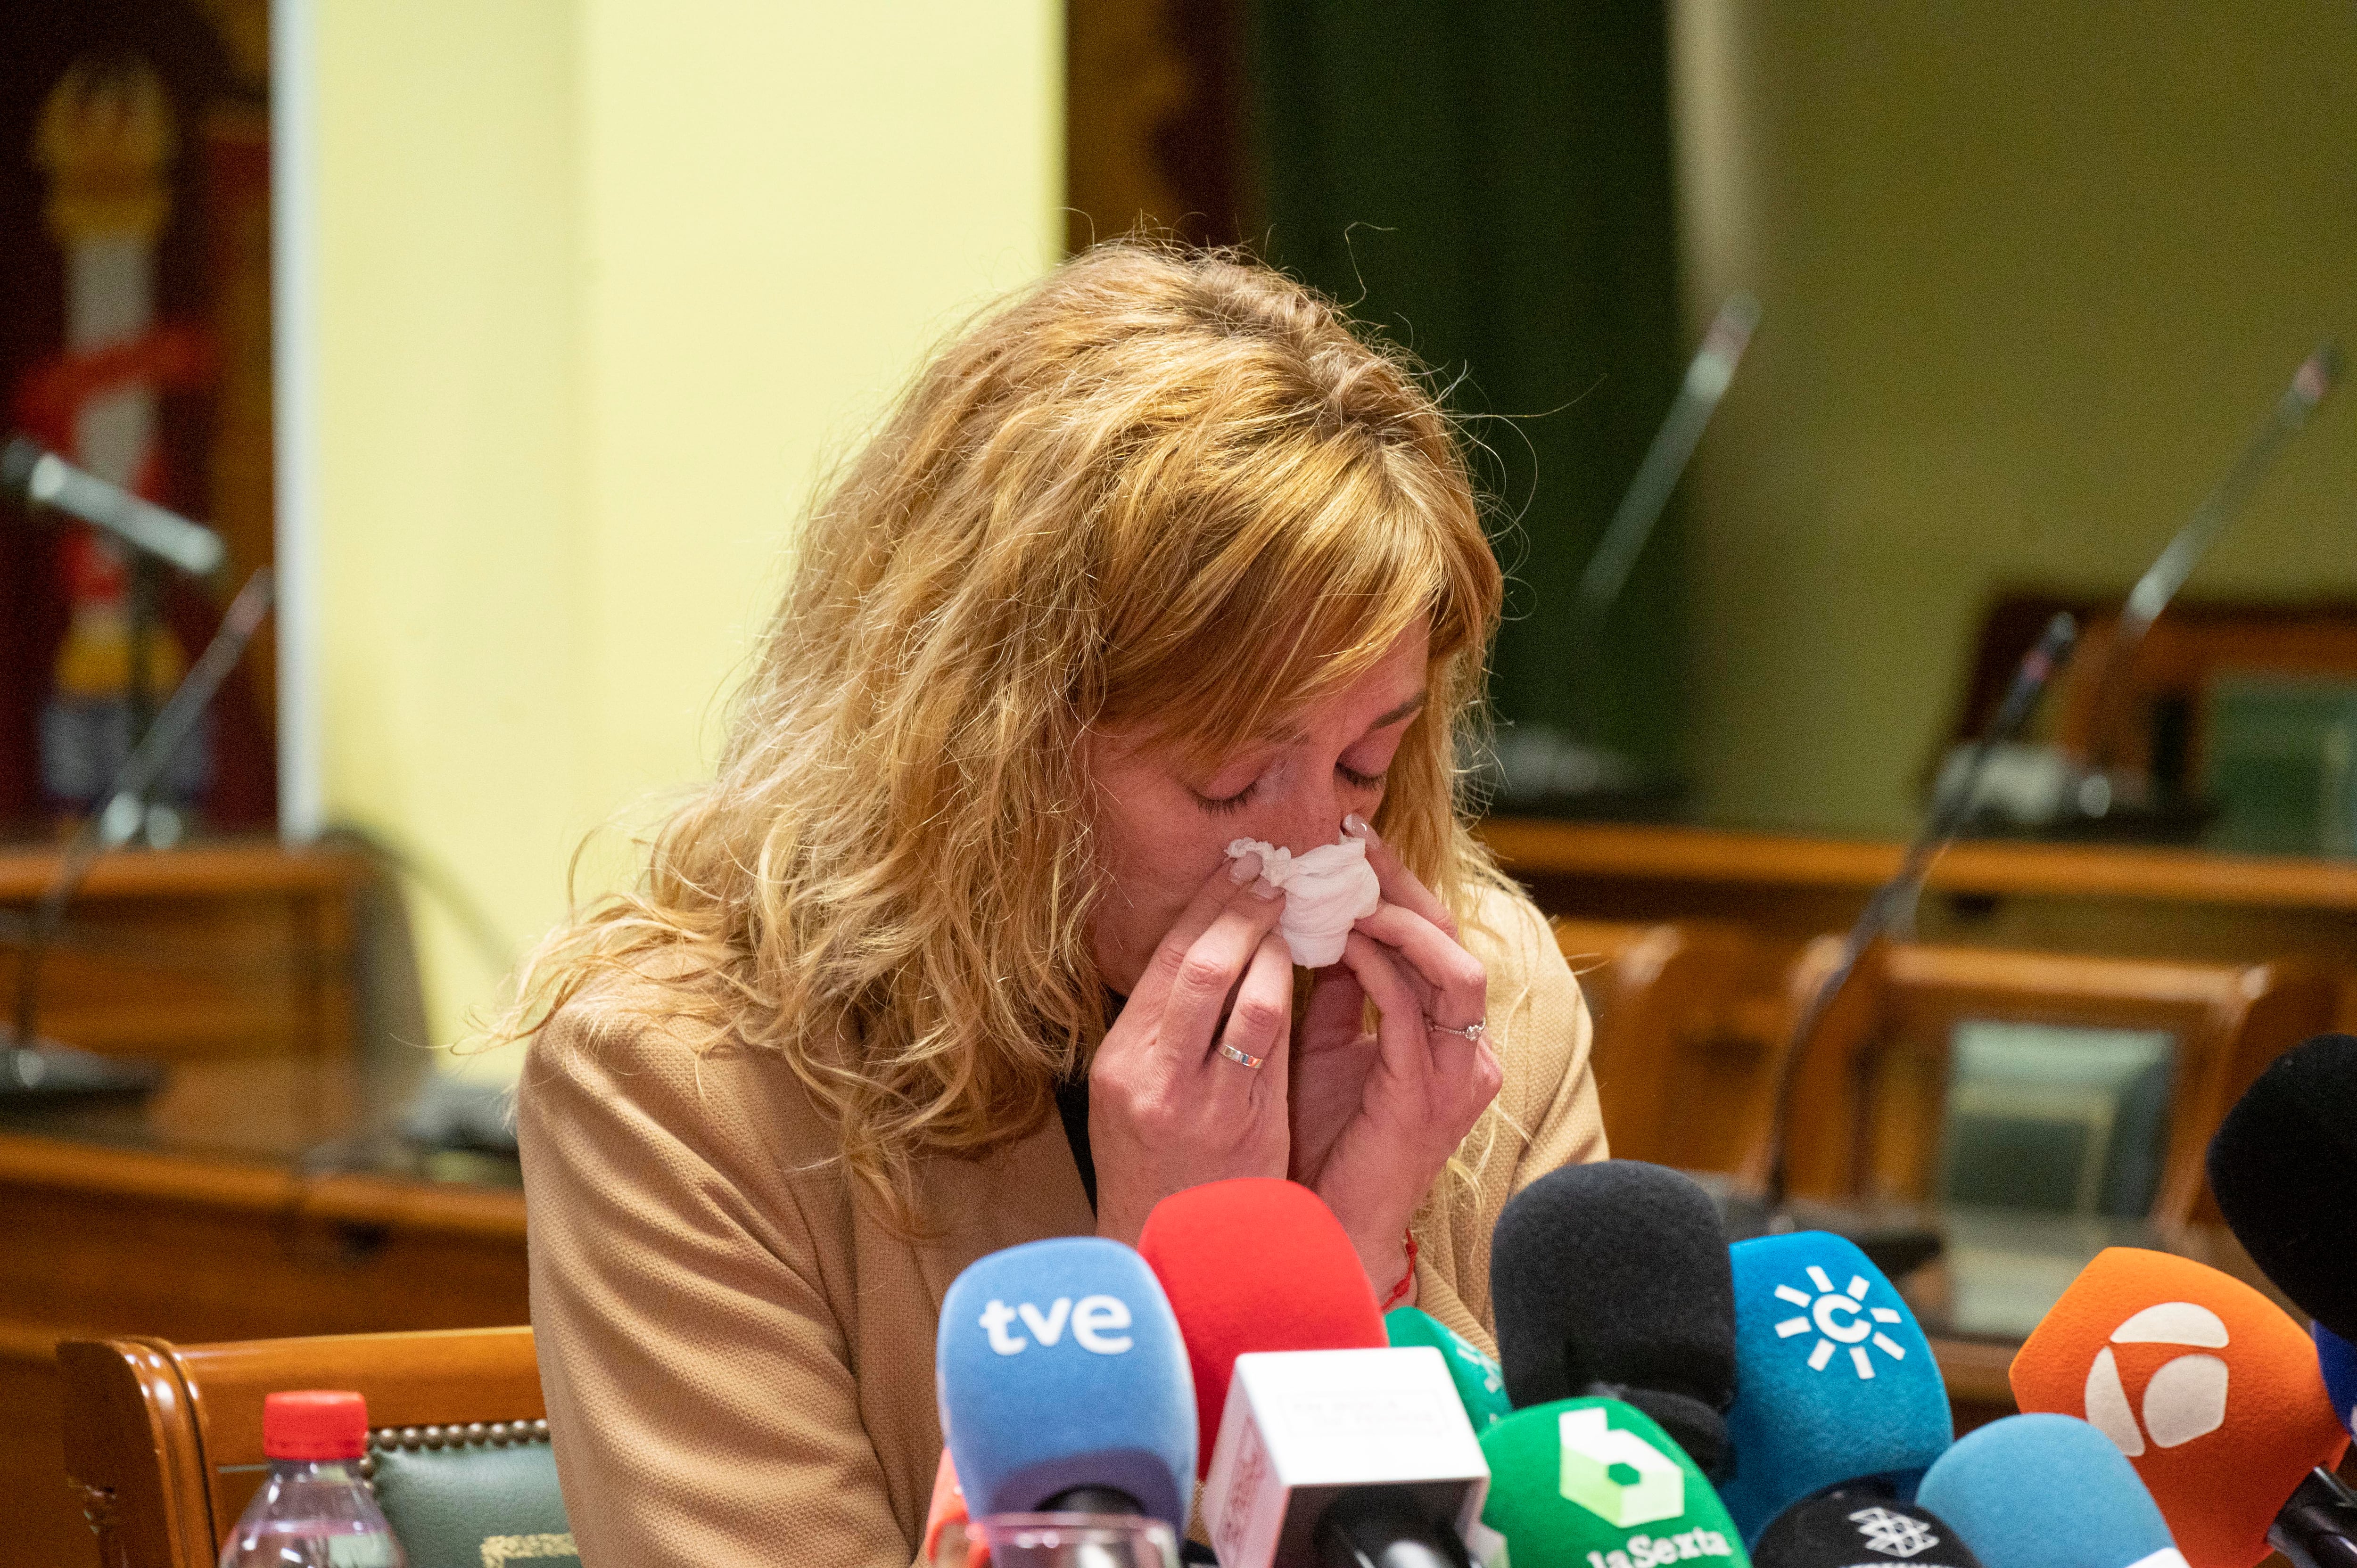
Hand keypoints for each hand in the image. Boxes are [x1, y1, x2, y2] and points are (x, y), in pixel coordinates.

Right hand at [1089, 854, 1295, 1246]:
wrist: (1171, 1258)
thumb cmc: (1159, 1170)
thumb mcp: (1136, 1097)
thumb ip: (1165, 1031)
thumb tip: (1206, 951)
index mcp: (1120, 1061)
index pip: (1162, 963)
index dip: (1203, 908)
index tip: (1237, 868)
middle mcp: (1149, 1076)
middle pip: (1196, 965)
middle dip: (1240, 909)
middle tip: (1274, 873)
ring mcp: (1197, 1102)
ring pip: (1245, 997)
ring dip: (1276, 948)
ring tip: (1296, 917)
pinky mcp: (1245, 1126)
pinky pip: (1273, 1045)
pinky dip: (1293, 998)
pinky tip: (1309, 974)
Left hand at [1290, 816, 1500, 1295]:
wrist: (1325, 1223)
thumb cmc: (1326, 1138)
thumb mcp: (1330, 1045)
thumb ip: (1337, 989)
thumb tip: (1318, 920)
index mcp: (1449, 1034)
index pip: (1437, 937)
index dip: (1396, 884)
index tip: (1349, 838)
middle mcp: (1467, 1049)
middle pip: (1452, 939)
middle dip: (1399, 885)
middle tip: (1347, 842)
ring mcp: (1455, 1075)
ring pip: (1452, 968)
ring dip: (1395, 920)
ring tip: (1344, 887)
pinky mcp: (1425, 1097)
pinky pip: (1409, 1014)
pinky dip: (1378, 968)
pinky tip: (1340, 942)